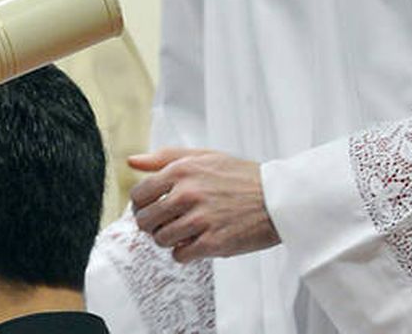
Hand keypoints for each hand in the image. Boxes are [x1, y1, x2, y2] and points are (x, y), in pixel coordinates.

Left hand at [128, 147, 279, 260]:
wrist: (278, 199)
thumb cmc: (240, 176)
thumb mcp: (203, 156)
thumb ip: (164, 158)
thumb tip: (132, 161)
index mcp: (181, 171)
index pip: (138, 195)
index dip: (141, 205)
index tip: (151, 208)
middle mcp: (187, 194)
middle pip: (145, 220)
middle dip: (152, 224)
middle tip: (165, 223)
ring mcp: (200, 220)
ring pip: (161, 239)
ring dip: (169, 239)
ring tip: (183, 233)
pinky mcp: (214, 242)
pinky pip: (180, 255)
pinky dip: (184, 252)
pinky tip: (195, 243)